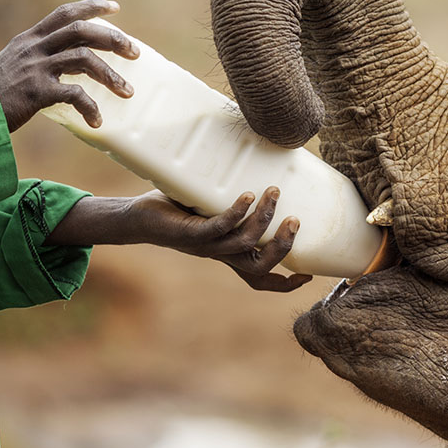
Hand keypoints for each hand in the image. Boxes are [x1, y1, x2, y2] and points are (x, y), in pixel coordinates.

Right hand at [0, 0, 138, 132]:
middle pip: (82, 32)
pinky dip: (90, 108)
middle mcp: (34, 48)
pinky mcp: (36, 92)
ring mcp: (36, 68)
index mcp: (29, 39)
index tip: (115, 8)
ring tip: (128, 92)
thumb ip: (37, 60)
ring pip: (84, 60)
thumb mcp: (13, 66)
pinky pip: (74, 94)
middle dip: (114, 40)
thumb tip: (68, 66)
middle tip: (135, 53)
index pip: (65, 13)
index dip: (91, 7)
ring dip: (111, 76)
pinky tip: (97, 122)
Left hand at [45, 187, 312, 291]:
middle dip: (282, 247)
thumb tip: (261, 163)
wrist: (137, 220)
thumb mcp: (212, 208)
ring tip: (273, 192)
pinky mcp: (189, 234)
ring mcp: (206, 246)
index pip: (260, 279)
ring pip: (243, 244)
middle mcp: (220, 255)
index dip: (285, 284)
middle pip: (260, 267)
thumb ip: (233, 197)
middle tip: (295, 220)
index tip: (310, 275)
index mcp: (229, 255)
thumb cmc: (178, 210)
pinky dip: (236, 212)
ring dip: (263, 219)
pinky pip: (218, 227)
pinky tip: (247, 195)